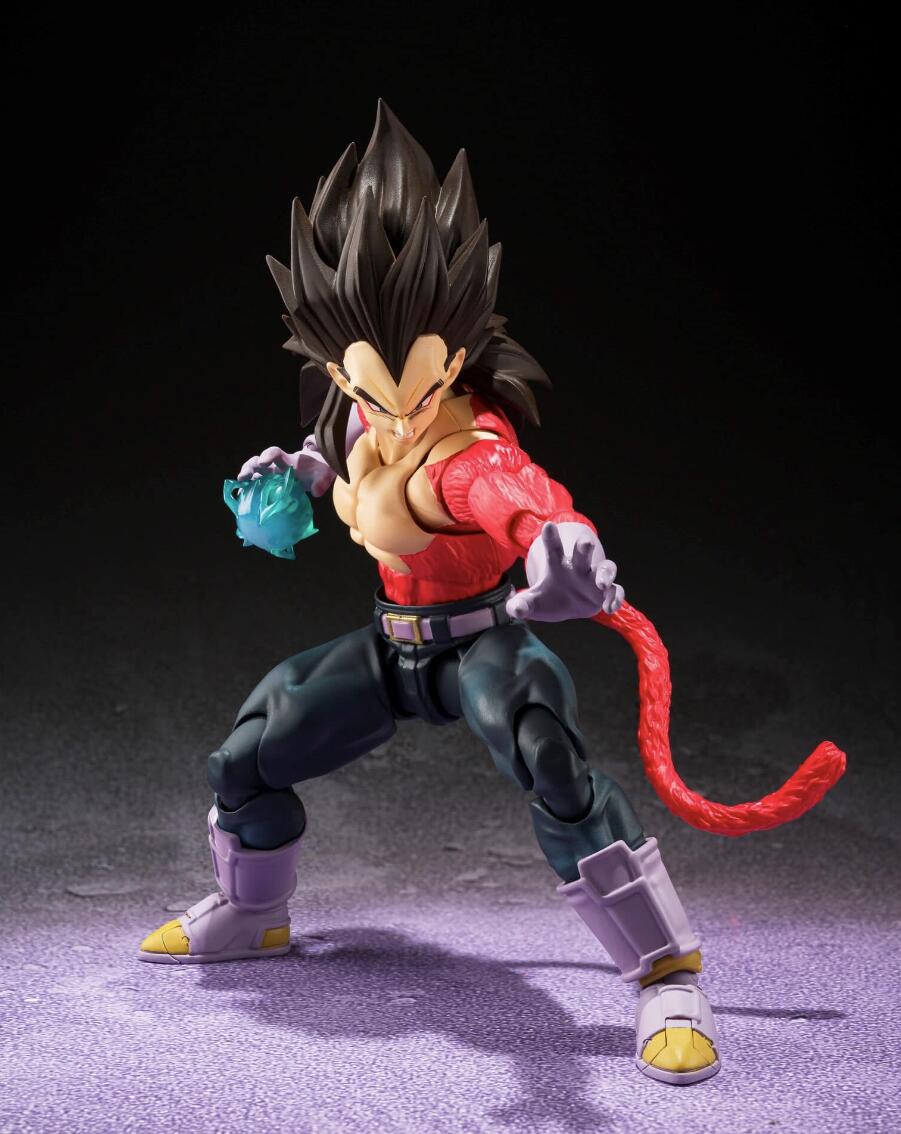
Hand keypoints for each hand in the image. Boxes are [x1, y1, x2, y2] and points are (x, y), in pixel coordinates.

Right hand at [237, 442, 334, 497]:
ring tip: (240, 482)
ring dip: (247, 475)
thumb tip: (316, 492)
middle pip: (260, 462)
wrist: (320, 470)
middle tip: (244, 475)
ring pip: (256, 472)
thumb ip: (321, 481)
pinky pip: (258, 483)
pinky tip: (242, 493)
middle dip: (251, 466)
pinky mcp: (272, 483)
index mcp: (289, 461)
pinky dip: (250, 486)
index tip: (263, 461)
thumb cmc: (320, 470)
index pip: (276, 453)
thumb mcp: (324, 474)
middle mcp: (278, 466)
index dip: (269, 455)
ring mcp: (273, 474)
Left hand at [505, 521, 624, 621]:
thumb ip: (521, 605)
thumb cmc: (549, 598)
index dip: (551, 538)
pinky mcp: (605, 593)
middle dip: (584, 546)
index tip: (548, 526)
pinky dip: (615, 597)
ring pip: (606, 568)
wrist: (566, 605)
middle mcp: (578, 568)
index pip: (554, 549)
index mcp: (558, 565)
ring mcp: (594, 579)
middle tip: (585, 543)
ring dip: (606, 573)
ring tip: (601, 584)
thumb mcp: (532, 603)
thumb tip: (515, 609)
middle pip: (583, 551)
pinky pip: (616, 591)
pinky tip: (609, 607)